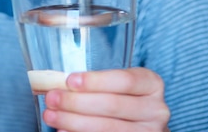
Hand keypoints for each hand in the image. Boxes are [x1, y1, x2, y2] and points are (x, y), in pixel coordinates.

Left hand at [43, 67, 169, 131]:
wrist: (139, 124)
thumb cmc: (121, 98)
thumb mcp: (115, 85)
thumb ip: (93, 83)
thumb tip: (57, 85)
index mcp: (151, 84)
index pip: (125, 80)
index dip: (96, 81)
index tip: (70, 81)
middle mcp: (156, 110)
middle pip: (113, 105)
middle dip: (77, 102)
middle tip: (52, 99)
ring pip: (108, 128)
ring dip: (73, 121)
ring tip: (51, 116)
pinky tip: (63, 131)